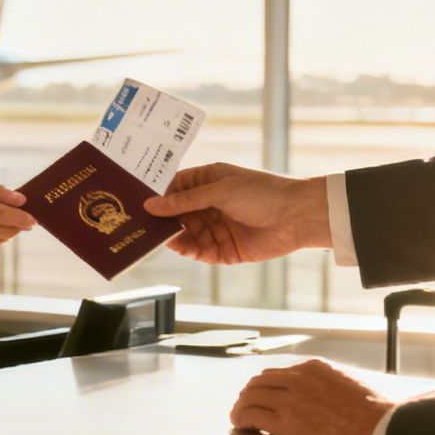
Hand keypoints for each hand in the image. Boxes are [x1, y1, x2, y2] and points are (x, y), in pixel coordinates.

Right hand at [142, 162, 331, 264]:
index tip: (136, 204)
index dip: (156, 197)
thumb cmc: (262, 193)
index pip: (173, 189)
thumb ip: (185, 200)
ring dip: (173, 238)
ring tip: (160, 239)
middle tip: (140, 227)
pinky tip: (182, 248)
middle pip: (176, 215)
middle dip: (160, 221)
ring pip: (185, 236)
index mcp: (206, 182)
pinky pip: (200, 252)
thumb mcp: (219, 190)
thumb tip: (151, 204)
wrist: (298, 217)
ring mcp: (216, 228)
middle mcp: (208, 205)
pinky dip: (190, 251)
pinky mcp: (225, 250)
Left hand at [229, 359, 391, 434]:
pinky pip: (251, 417)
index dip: (269, 386)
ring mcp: (290, 400)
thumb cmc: (379, 420)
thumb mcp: (356, 391)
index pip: (282, 374)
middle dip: (250, 395)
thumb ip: (339, 392)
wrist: (385, 434)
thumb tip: (343, 403)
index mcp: (317, 370)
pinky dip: (241, 421)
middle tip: (246, 407)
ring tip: (239, 419)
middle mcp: (299, 380)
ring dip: (241, 408)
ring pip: (250, 397)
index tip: (266, 395)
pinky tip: (241, 427)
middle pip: (260, 382)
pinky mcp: (285, 423)